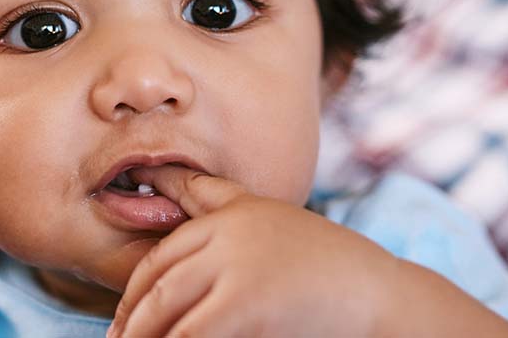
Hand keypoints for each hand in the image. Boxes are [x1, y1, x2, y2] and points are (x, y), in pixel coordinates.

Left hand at [107, 166, 398, 337]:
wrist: (382, 297)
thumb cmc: (331, 267)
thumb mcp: (269, 220)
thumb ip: (217, 201)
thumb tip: (164, 184)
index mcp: (232, 213)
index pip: (163, 254)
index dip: (135, 292)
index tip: (124, 320)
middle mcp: (227, 233)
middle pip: (157, 280)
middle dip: (133, 319)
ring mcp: (234, 267)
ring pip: (165, 310)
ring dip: (144, 335)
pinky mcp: (244, 304)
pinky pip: (189, 334)